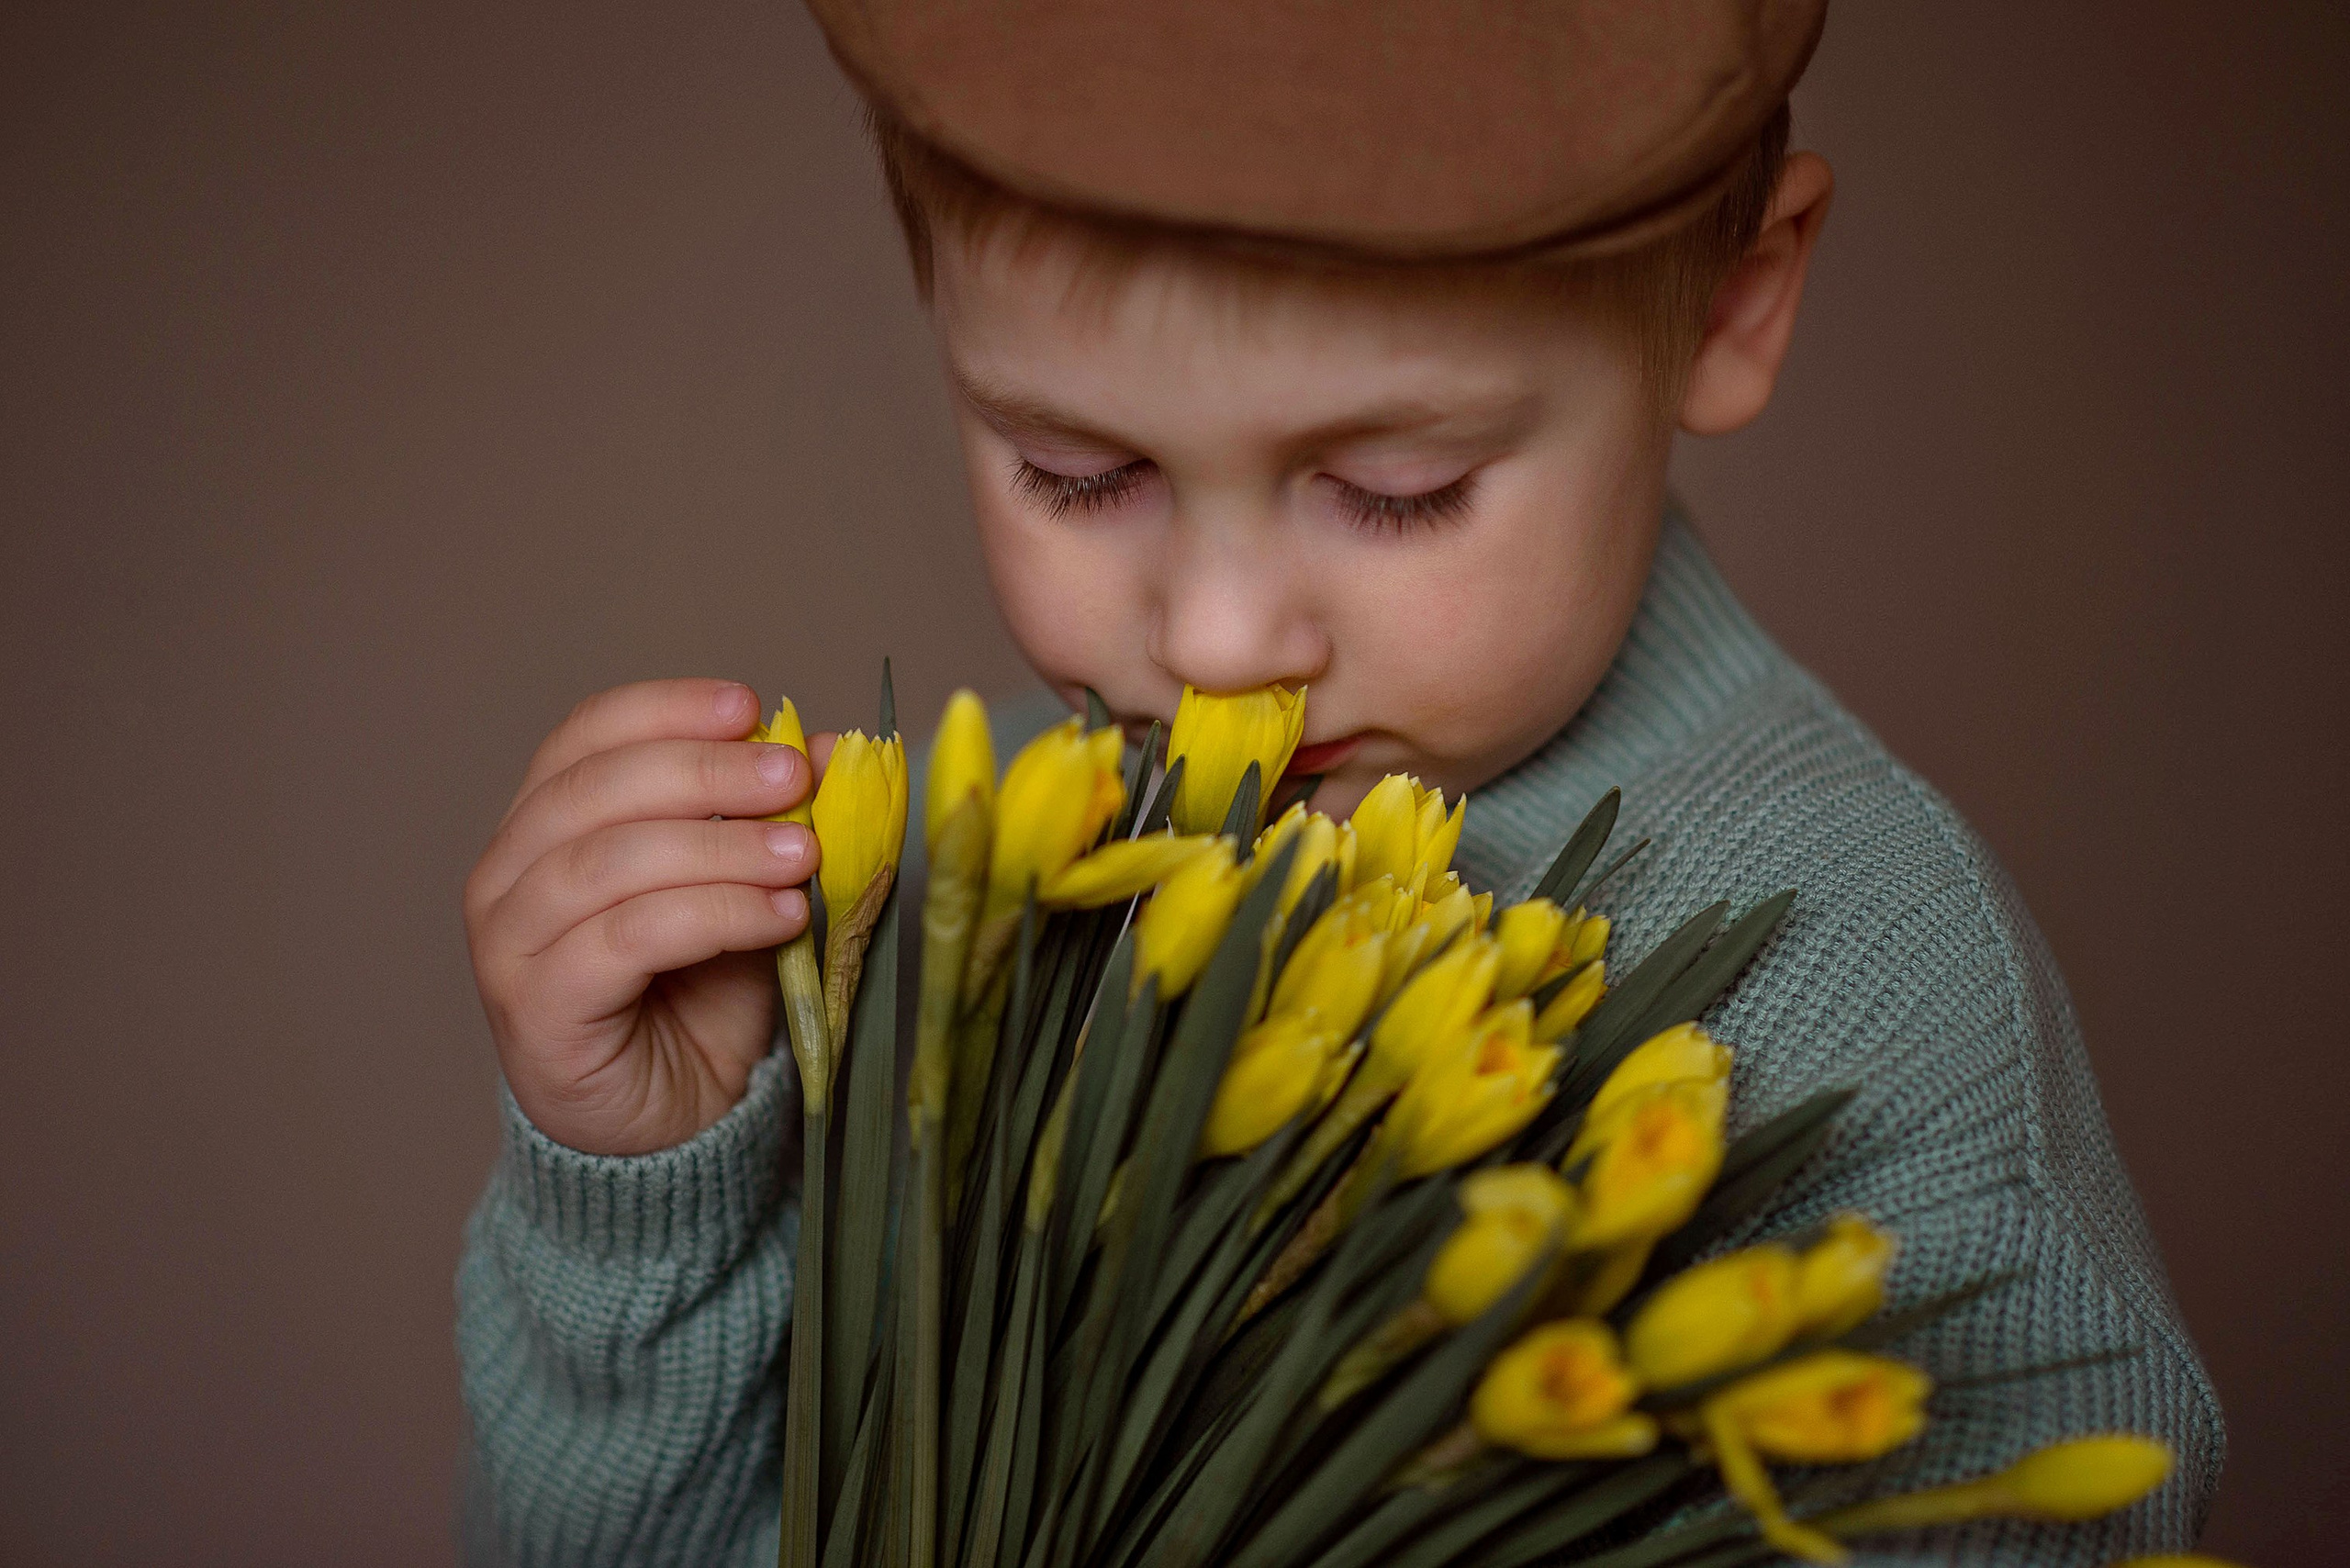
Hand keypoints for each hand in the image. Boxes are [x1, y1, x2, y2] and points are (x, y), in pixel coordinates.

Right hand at [463, 678, 829, 1154]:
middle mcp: (506, 876)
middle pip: (597, 790)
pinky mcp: (538, 1010)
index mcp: (542, 825)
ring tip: (806, 855)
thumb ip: (767, 819)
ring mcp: (510, 945)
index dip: (666, 710)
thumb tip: (822, 743)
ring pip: (612, 863)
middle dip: (706, 772)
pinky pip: (628, 938)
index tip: (749, 706)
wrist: (667, 1125)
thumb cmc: (694, 999)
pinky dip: (715, 915)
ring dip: (722, 848)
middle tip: (794, 777)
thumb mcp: (742, 889)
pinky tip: (780, 915)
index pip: (585, 736)